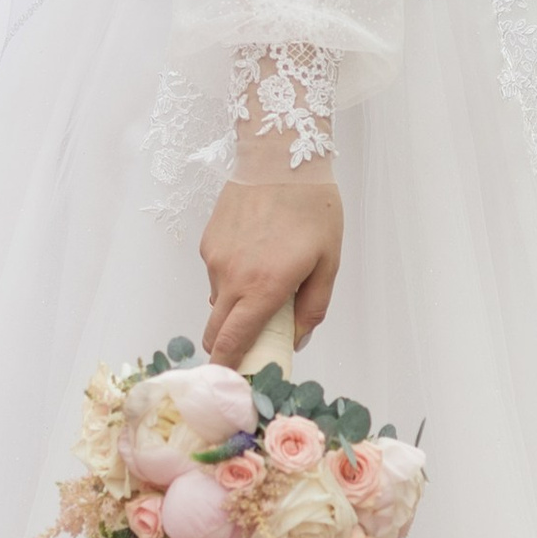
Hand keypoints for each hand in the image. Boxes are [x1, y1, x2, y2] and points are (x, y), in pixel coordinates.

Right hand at [200, 175, 342, 369]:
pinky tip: (255, 254)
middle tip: (252, 343)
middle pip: (215, 331)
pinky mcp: (208, 242)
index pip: (233, 342)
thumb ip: (313, 307)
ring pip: (218, 301)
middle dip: (227, 346)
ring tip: (266, 281)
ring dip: (236, 306)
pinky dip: (232, 278)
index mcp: (263, 287)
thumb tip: (296, 338)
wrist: (280, 155)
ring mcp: (215, 259)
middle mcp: (231, 277)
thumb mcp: (328, 261)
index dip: (229, 368)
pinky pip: (216, 274)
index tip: (232, 381)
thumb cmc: (313, 207)